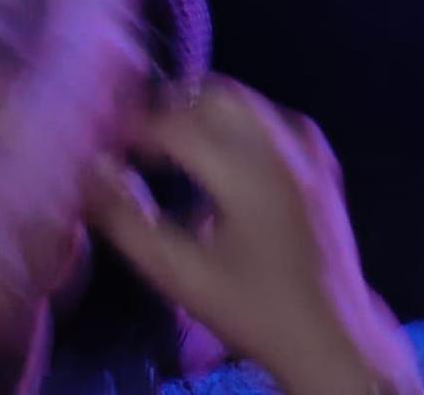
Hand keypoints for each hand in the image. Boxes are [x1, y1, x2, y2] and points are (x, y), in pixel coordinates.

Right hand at [85, 78, 419, 394]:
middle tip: (130, 140)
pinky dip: (234, 123)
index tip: (102, 142)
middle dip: (169, 108)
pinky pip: (269, 119)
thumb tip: (93, 172)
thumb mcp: (180, 275)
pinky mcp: (320, 158)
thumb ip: (130, 222)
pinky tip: (212, 158)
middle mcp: (286, 145)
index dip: (133, 126)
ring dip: (201, 112)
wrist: (330, 328)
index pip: (179, 123)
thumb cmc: (252, 306)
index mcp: (251, 172)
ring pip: (245, 102)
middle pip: (217, 96)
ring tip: (161, 149)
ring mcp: (309, 147)